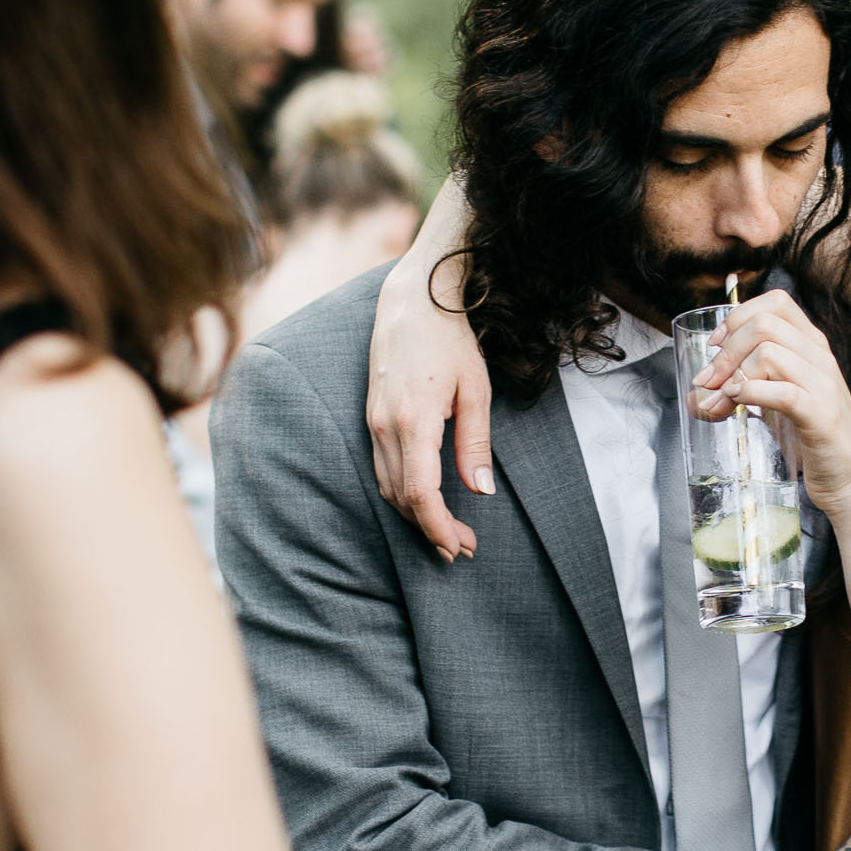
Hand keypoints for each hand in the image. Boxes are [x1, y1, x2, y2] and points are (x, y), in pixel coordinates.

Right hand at [366, 244, 494, 558]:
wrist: (411, 302)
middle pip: (401, 498)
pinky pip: (381, 469)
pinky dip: (402, 494)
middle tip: (461, 548)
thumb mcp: (477, 390)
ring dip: (415, 516)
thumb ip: (476, 443)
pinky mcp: (371, 418)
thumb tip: (480, 491)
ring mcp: (373, 423)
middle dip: (430, 530)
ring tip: (447, 533)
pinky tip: (424, 502)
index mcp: (413, 421)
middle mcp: (385, 427)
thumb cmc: (450, 341)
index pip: (420, 493)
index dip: (438, 527)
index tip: (459, 547)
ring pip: (387, 487)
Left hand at [696, 290, 850, 517]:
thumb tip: (697, 395)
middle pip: (764, 324)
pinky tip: (736, 405)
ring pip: (768, 352)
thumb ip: (746, 388)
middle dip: (726, 351)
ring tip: (719, 403)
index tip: (716, 345)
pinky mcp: (821, 416)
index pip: (776, 303)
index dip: (738, 317)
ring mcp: (823, 385)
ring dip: (732, 376)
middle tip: (707, 381)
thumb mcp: (781, 401)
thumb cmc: (815, 437)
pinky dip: (750, 394)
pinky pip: (781, 392)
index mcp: (812, 346)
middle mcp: (820, 357)